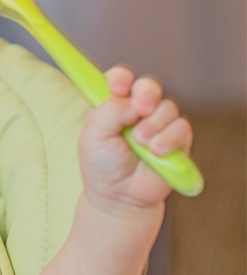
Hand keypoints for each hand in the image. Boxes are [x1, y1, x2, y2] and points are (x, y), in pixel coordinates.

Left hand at [78, 65, 193, 211]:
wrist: (119, 196)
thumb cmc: (102, 166)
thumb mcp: (93, 136)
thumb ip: (109, 111)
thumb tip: (134, 101)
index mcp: (112, 106)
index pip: (120, 79)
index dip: (121, 78)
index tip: (118, 88)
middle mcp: (136, 111)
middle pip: (148, 86)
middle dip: (146, 93)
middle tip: (140, 109)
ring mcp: (158, 124)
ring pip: (167, 107)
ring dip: (153, 124)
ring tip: (141, 143)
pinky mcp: (177, 139)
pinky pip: (181, 127)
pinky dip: (168, 139)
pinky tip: (156, 152)